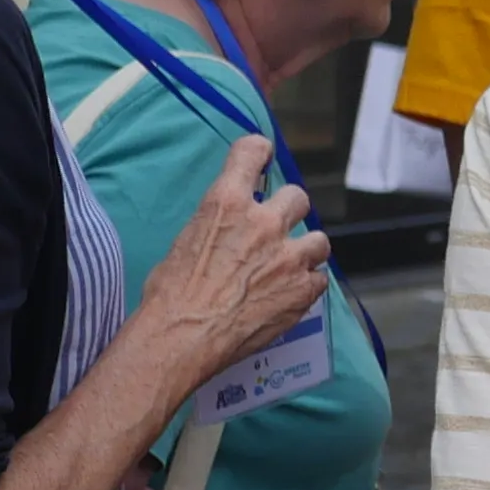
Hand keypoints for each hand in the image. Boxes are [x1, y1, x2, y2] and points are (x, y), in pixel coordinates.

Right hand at [141, 136, 329, 392]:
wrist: (181, 338)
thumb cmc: (169, 294)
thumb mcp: (186, 241)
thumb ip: (217, 226)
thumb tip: (227, 232)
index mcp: (226, 202)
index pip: (252, 151)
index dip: (259, 152)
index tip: (262, 158)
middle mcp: (264, 222)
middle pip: (296, 197)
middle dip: (287, 211)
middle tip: (275, 231)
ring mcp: (288, 257)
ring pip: (318, 239)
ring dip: (305, 250)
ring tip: (289, 266)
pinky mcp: (302, 290)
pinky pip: (319, 278)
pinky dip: (307, 284)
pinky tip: (290, 294)